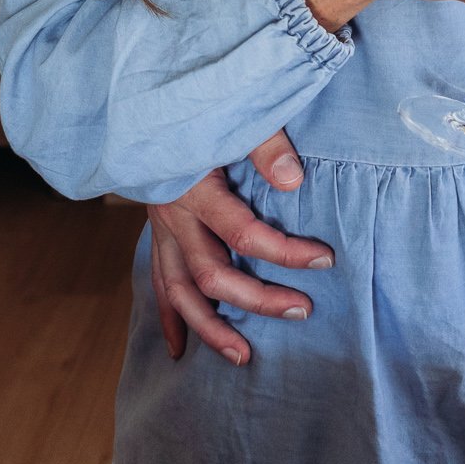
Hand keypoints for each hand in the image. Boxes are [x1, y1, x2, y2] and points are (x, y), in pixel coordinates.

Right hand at [148, 128, 334, 366]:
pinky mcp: (156, 233)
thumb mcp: (232, 115)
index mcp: (194, 188)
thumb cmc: (196, 106)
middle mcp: (173, 217)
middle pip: (212, 275)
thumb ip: (264, 143)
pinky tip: (181, 349)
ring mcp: (160, 229)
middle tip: (301, 311)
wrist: (140, 106)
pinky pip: (159, 282)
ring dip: (210, 328)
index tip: (324, 260)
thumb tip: (293, 181)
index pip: (243, 233)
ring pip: (180, 292)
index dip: (285, 252)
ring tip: (243, 357)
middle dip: (257, 300)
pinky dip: (171, 317)